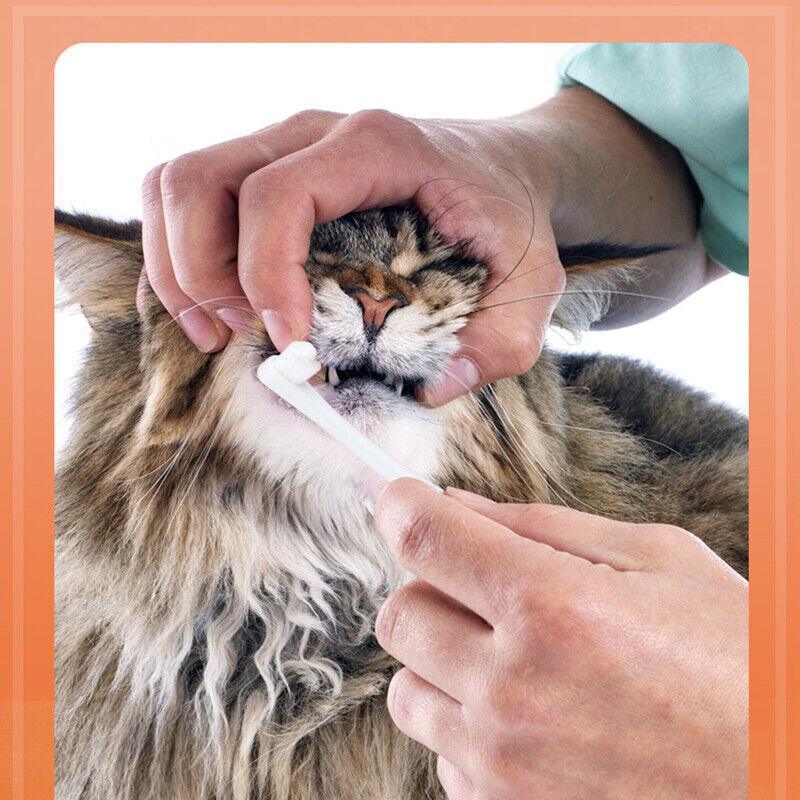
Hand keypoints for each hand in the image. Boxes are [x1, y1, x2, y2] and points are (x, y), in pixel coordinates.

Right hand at [141, 109, 564, 404]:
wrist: (505, 167)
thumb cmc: (511, 217)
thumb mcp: (534, 284)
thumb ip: (499, 343)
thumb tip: (431, 390)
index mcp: (377, 147)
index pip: (278, 195)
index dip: (265, 274)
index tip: (292, 344)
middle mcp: (315, 134)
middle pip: (199, 181)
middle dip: (202, 274)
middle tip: (242, 338)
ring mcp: (285, 148)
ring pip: (179, 186)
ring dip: (181, 268)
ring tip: (220, 330)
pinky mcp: (272, 173)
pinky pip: (192, 200)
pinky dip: (182, 257)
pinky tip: (214, 311)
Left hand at [372, 479, 747, 799]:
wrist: (785, 777)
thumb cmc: (742, 660)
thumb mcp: (660, 560)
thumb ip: (544, 525)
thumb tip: (460, 504)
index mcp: (552, 606)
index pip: (424, 538)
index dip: (401, 506)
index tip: (403, 500)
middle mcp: (513, 688)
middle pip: (398, 614)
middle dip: (430, 585)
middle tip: (483, 583)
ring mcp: (505, 762)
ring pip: (405, 689)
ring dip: (439, 660)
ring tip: (507, 654)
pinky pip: (442, 753)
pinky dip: (466, 725)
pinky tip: (527, 714)